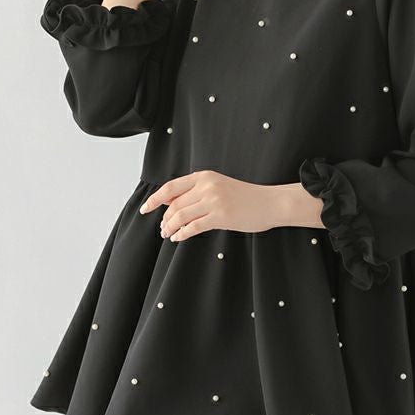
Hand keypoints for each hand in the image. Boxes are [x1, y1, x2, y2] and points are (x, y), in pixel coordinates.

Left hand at [139, 170, 278, 241]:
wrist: (269, 202)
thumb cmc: (245, 196)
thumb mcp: (218, 186)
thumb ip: (196, 191)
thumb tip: (169, 201)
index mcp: (204, 176)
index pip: (171, 187)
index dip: (155, 199)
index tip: (146, 208)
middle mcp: (207, 186)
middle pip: (174, 204)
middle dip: (164, 218)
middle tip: (162, 229)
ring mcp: (214, 201)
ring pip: (180, 216)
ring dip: (170, 227)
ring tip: (168, 234)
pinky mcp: (220, 216)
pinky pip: (193, 227)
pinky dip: (182, 234)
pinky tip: (178, 238)